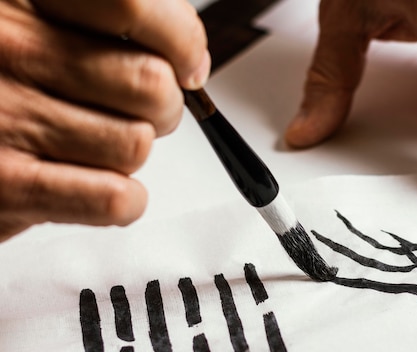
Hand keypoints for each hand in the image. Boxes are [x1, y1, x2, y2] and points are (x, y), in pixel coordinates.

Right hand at [0, 0, 209, 240]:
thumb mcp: (25, 18)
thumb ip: (102, 17)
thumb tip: (190, 55)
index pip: (133, 5)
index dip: (181, 38)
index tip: (188, 62)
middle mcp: (5, 47)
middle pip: (151, 84)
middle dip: (161, 106)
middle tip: (138, 110)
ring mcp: (1, 117)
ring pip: (137, 144)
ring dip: (130, 151)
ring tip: (95, 144)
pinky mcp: (4, 187)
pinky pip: (116, 198)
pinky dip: (122, 199)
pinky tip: (95, 185)